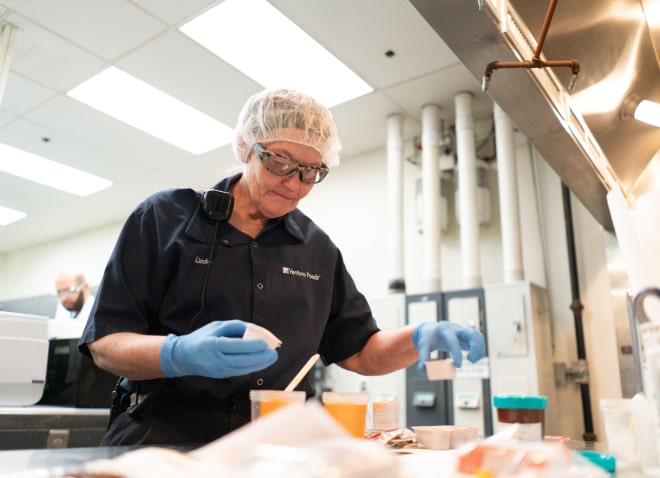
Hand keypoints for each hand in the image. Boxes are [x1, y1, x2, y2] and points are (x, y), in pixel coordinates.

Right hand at [160, 320, 277, 377]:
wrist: (182, 357)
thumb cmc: (200, 339)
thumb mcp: (215, 326)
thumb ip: (235, 326)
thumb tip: (253, 330)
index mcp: (213, 345)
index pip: (235, 347)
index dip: (252, 346)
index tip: (265, 344)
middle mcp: (216, 360)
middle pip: (242, 361)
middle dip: (260, 358)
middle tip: (274, 353)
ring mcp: (219, 370)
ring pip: (243, 369)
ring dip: (259, 364)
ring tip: (272, 357)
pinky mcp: (222, 375)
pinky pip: (240, 371)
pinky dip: (252, 367)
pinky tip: (261, 362)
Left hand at [412, 322, 484, 371]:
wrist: (432, 330)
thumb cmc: (428, 338)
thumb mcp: (423, 346)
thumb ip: (423, 357)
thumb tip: (422, 370)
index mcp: (444, 330)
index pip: (453, 341)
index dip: (457, 353)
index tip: (458, 366)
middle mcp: (456, 328)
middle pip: (472, 334)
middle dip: (475, 348)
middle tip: (470, 361)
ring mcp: (463, 330)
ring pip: (478, 337)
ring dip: (479, 350)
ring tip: (471, 360)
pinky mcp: (468, 334)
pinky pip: (479, 340)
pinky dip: (479, 350)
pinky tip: (473, 357)